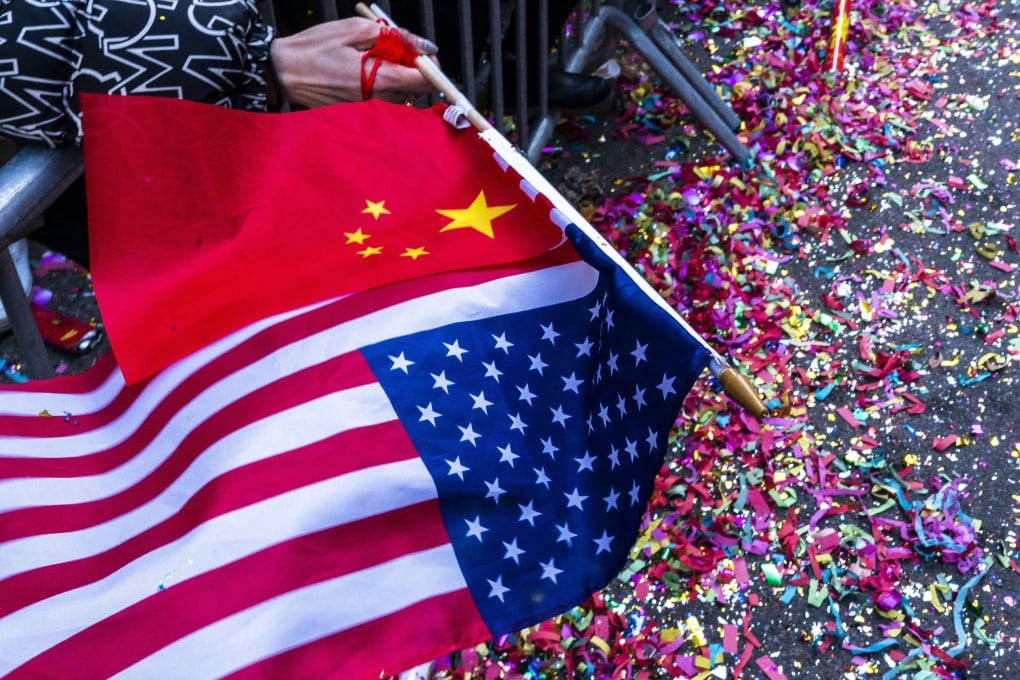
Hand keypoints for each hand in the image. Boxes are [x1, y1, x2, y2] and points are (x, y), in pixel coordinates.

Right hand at [268, 17, 438, 107]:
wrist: (283, 72)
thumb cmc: (314, 48)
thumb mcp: (354, 29)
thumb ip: (393, 36)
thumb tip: (424, 45)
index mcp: (379, 78)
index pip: (423, 80)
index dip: (430, 64)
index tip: (423, 51)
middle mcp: (378, 99)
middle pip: (414, 87)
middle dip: (412, 66)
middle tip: (395, 46)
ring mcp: (369, 107)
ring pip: (400, 92)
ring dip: (396, 73)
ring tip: (374, 55)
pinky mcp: (360, 110)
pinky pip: (383, 97)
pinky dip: (381, 81)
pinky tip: (363, 67)